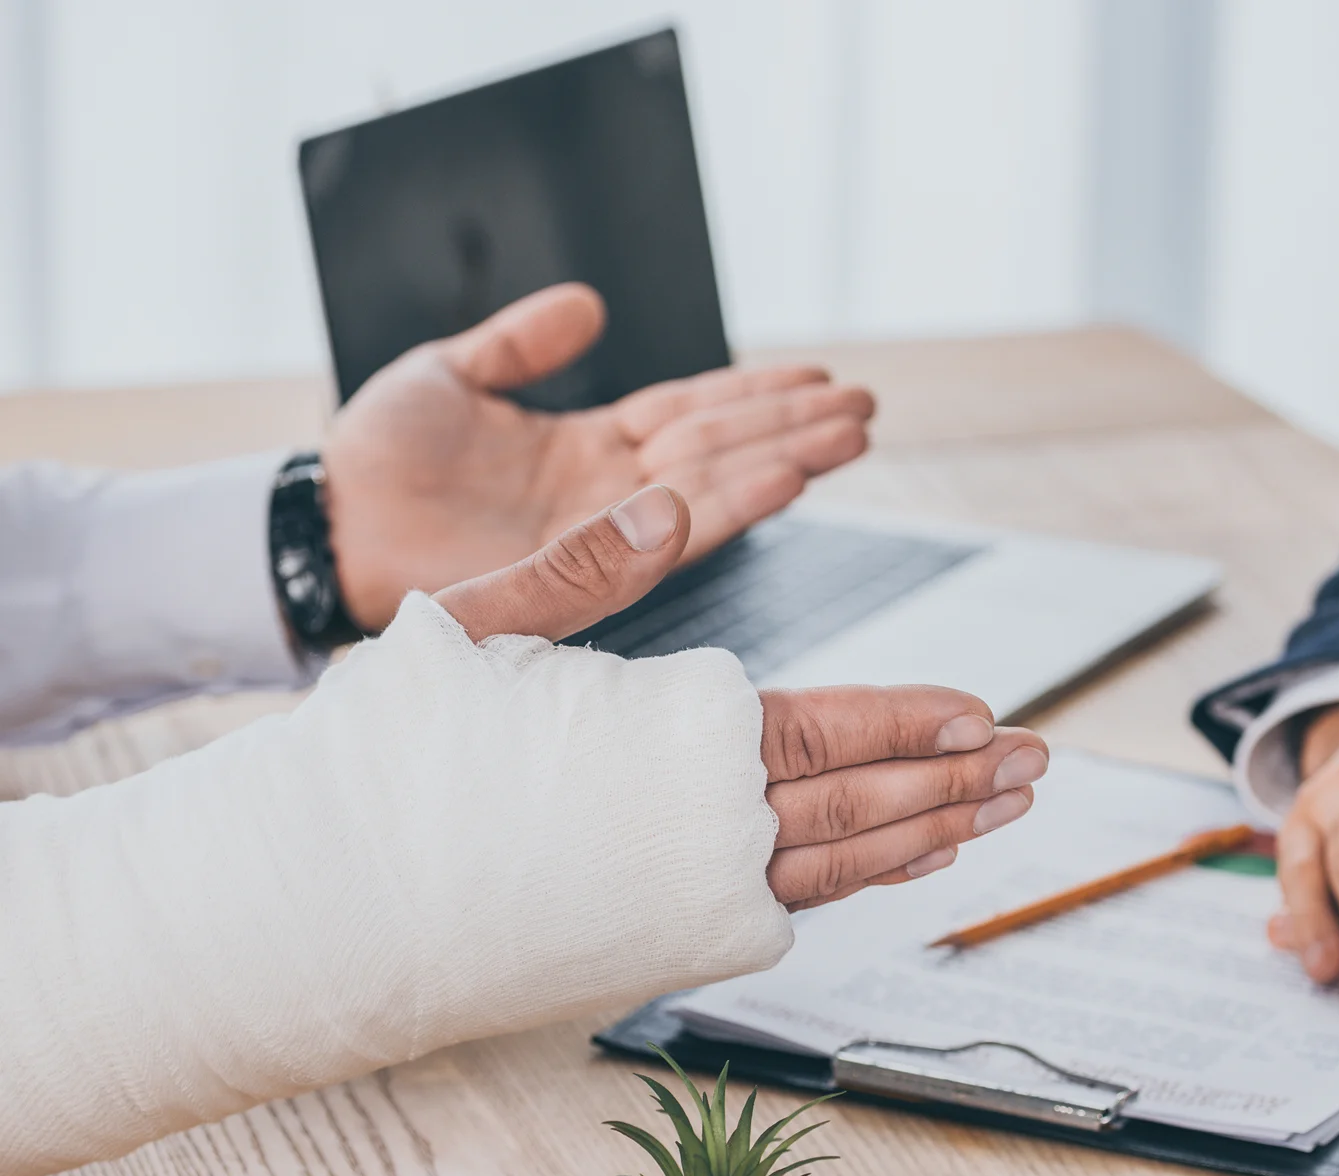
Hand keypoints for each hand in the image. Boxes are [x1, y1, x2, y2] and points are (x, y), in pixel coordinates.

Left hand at [323, 283, 874, 630]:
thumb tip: (591, 304)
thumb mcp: (451, 375)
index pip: (690, 412)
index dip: (754, 394)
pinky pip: (670, 532)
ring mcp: (597, 526)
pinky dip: (731, 503)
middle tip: (866, 407)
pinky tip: (786, 476)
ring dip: (783, 458)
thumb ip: (522, 345)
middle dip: (792, 425)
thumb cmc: (378, 458)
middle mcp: (605, 490)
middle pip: (718, 448)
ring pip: (709, 485)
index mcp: (585, 444)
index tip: (818, 377)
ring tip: (851, 435)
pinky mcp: (581, 563)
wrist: (327, 525)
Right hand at [435, 485, 1045, 910]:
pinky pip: (794, 914)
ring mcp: (691, 904)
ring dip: (931, 834)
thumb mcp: (473, 629)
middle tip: (1035, 763)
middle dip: (956, 779)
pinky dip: (861, 884)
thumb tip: (676, 499)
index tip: (981, 712)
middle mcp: (703, 831)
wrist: (336, 903)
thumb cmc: (395, 760)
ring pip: (843, 866)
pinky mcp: (668, 951)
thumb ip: (584, 566)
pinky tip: (907, 865)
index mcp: (673, 740)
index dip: (909, 718)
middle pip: (863, 801)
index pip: (824, 725)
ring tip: (1001, 813)